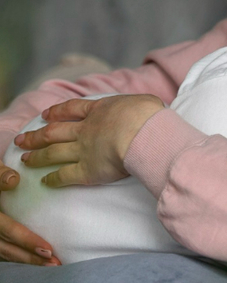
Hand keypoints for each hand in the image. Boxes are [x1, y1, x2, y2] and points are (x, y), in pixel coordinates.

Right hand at [0, 160, 60, 264]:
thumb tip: (15, 180)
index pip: (7, 230)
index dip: (27, 241)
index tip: (48, 249)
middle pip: (6, 248)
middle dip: (30, 258)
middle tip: (54, 264)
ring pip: (3, 253)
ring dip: (25, 261)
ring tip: (49, 265)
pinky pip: (2, 250)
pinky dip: (16, 256)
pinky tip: (32, 260)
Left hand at [14, 94, 164, 187]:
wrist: (143, 133)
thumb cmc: (148, 115)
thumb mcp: (144, 101)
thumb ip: (139, 104)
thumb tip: (147, 106)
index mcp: (99, 110)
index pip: (72, 109)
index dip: (56, 112)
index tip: (45, 115)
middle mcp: (86, 130)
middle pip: (54, 132)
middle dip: (36, 136)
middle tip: (21, 140)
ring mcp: (84, 150)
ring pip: (54, 153)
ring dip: (38, 156)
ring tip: (25, 160)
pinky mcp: (87, 171)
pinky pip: (65, 176)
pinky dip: (53, 179)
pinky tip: (45, 182)